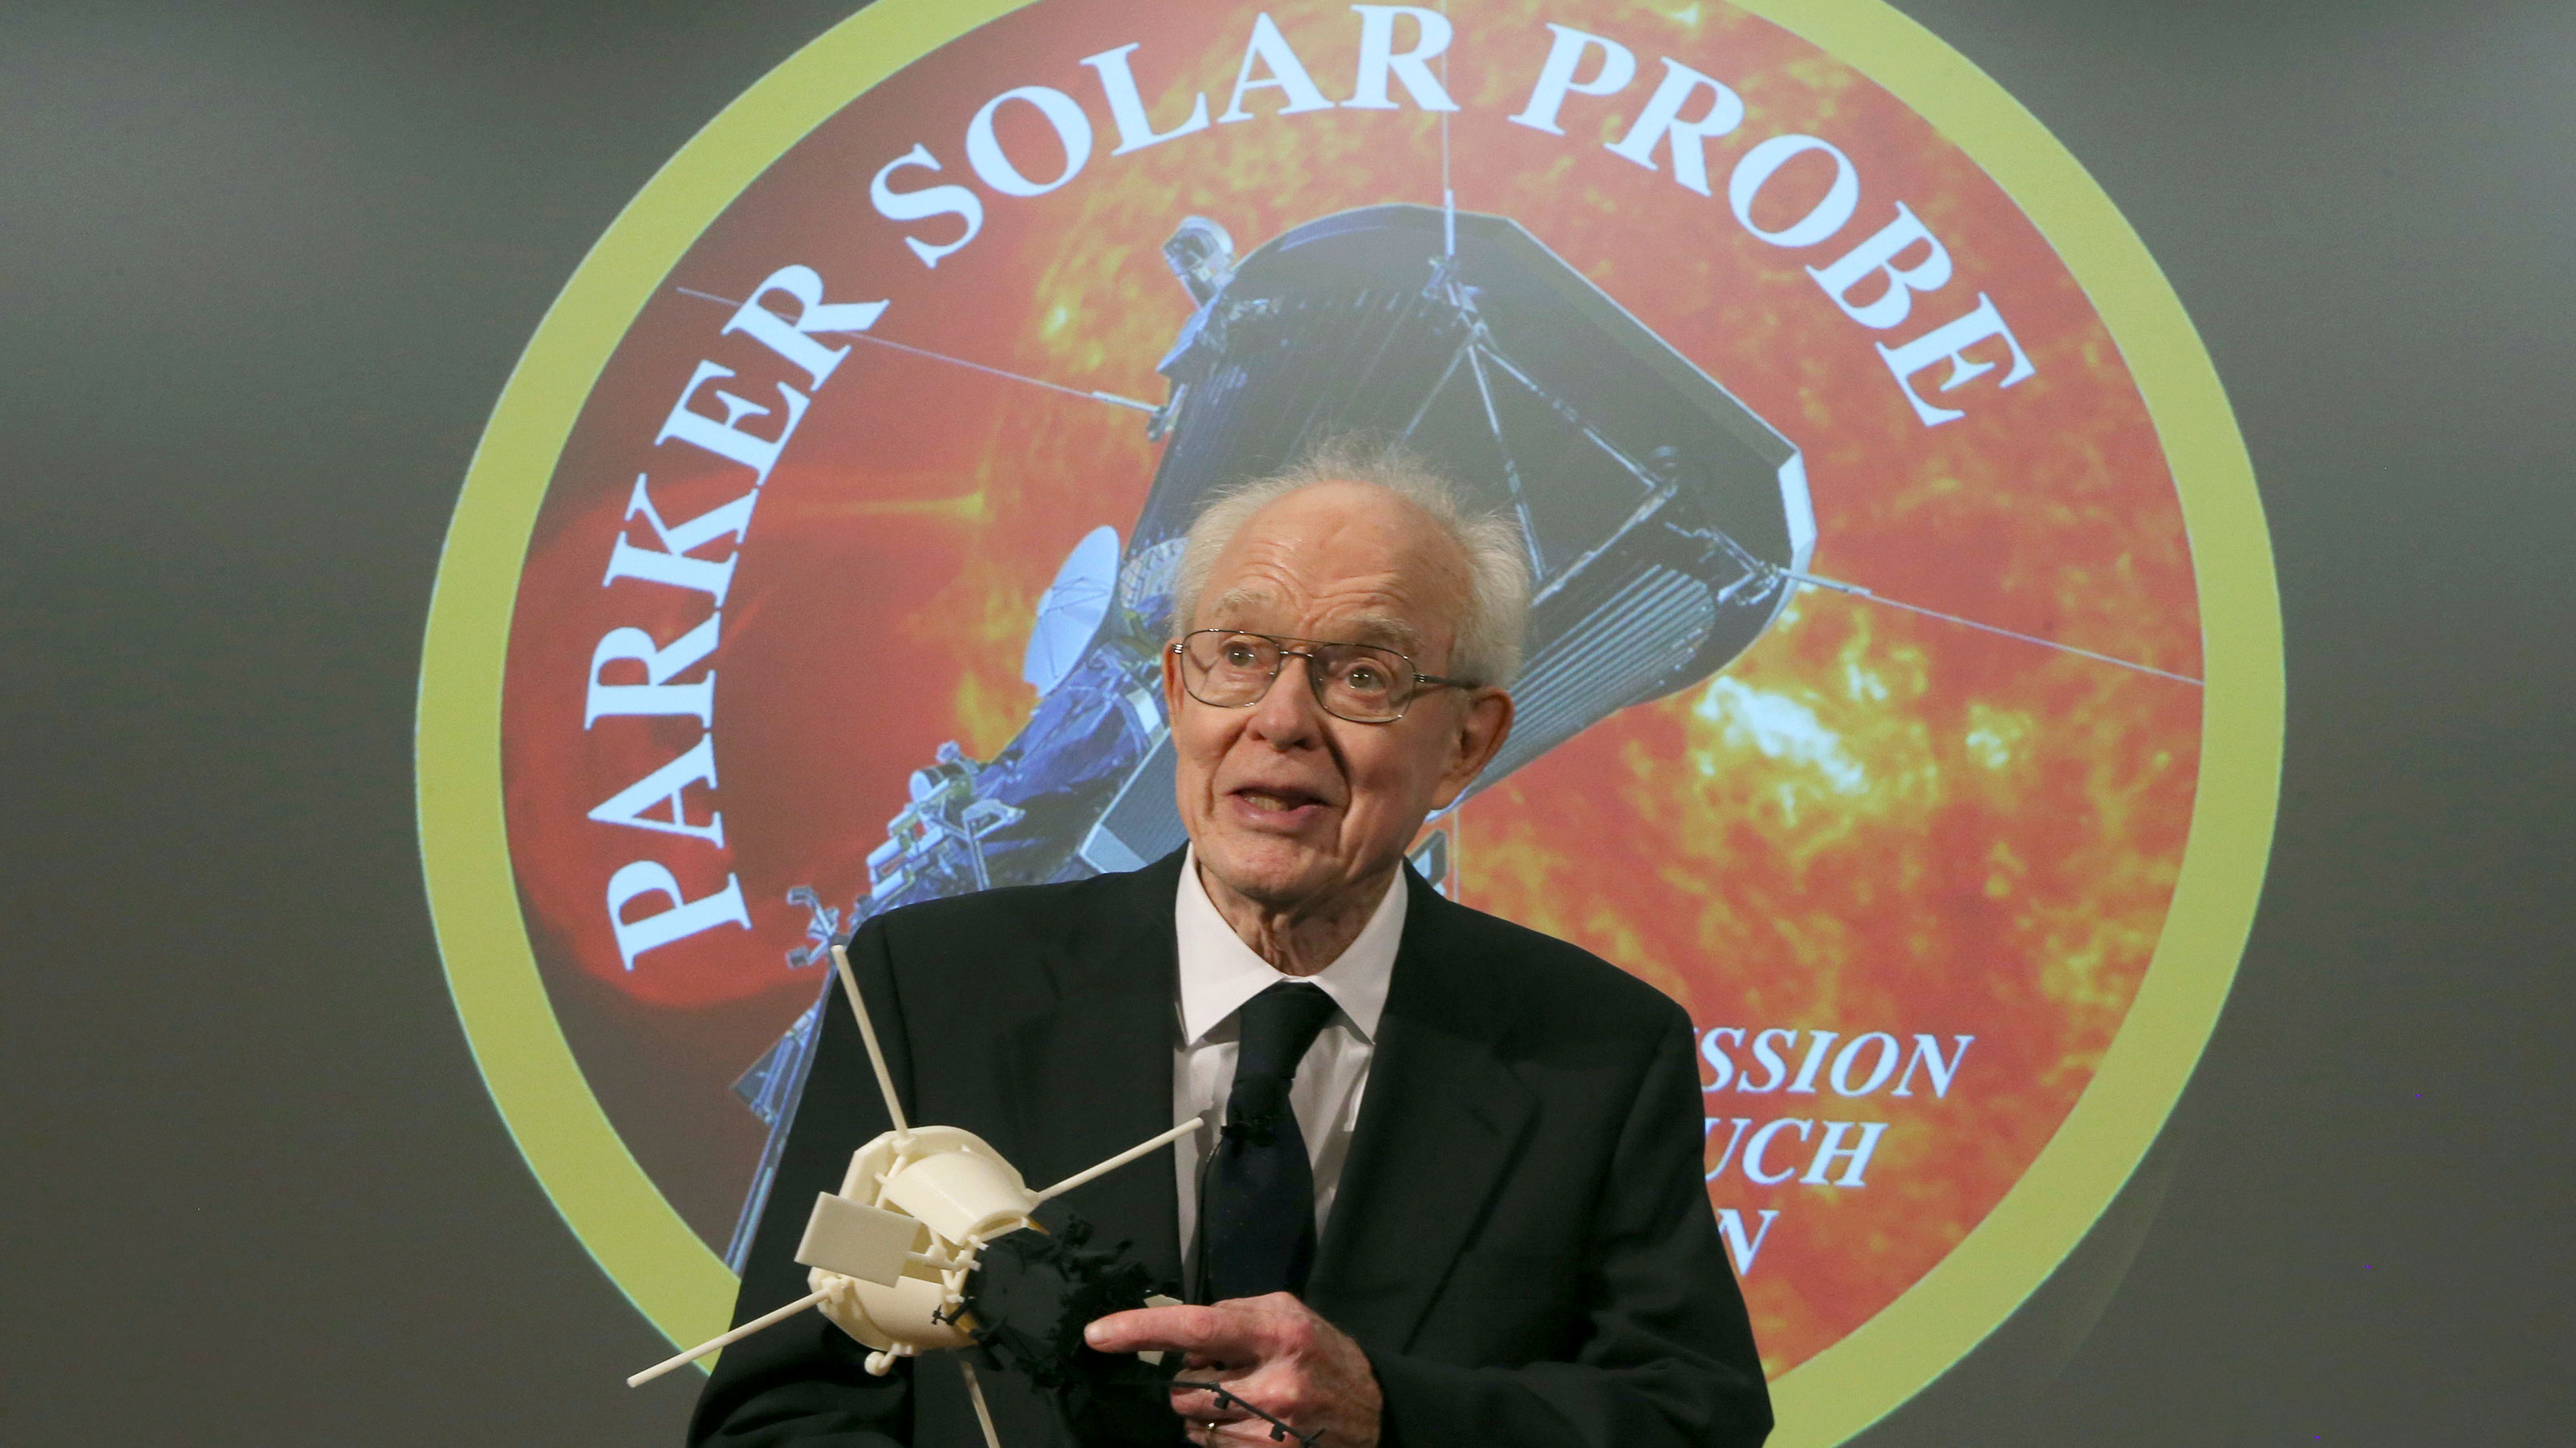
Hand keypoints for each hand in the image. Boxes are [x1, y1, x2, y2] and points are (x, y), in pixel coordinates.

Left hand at [1085, 1293, 1382, 1446]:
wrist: (1374, 1410)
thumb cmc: (1322, 1352)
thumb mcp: (1288, 1313)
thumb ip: (1234, 1313)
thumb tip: (1174, 1324)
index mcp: (1277, 1332)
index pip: (1196, 1327)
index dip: (1141, 1330)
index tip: (1098, 1334)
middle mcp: (1274, 1383)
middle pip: (1183, 1387)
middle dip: (1189, 1380)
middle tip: (1223, 1373)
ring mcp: (1272, 1429)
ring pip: (1192, 1422)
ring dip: (1203, 1410)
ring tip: (1243, 1398)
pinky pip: (1211, 1447)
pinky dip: (1219, 1434)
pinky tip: (1250, 1422)